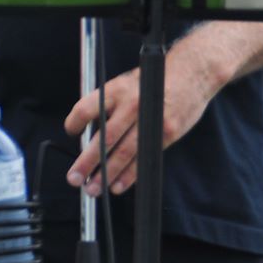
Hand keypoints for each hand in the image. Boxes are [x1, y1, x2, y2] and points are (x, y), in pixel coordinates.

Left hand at [62, 47, 218, 195]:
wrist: (191, 74)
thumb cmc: (154, 79)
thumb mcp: (126, 82)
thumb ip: (108, 104)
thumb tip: (90, 129)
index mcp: (117, 91)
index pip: (86, 109)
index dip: (74, 123)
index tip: (71, 132)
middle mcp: (131, 106)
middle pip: (104, 138)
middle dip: (87, 162)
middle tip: (74, 178)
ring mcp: (149, 121)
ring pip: (124, 153)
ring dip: (106, 174)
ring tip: (93, 188)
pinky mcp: (165, 134)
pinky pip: (143, 159)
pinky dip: (129, 176)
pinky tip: (117, 186)